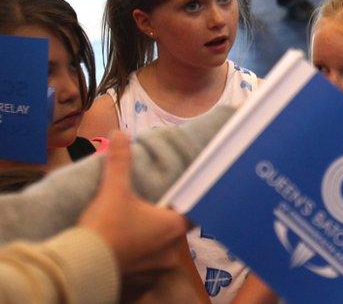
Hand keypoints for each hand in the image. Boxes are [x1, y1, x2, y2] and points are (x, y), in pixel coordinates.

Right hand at [78, 132, 189, 278]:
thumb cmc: (106, 225)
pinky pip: (149, 257)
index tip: (180, 190)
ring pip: (164, 244)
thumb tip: (119, 133)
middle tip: (157, 200)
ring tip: (142, 217)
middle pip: (178, 227)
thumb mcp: (114, 189)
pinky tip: (131, 236)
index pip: (194, 211)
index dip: (188, 200)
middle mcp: (171, 247)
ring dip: (156, 233)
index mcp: (174, 226)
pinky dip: (143, 247)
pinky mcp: (140, 274)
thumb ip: (120, 161)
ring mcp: (156, 264)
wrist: (82, 264)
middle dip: (168, 215)